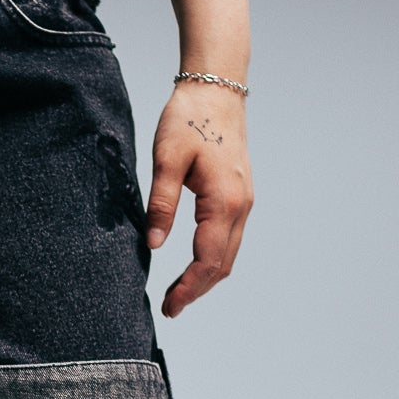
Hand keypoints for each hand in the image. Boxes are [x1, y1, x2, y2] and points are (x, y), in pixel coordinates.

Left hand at [145, 82, 253, 317]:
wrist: (216, 89)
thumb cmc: (188, 120)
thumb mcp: (166, 159)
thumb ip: (161, 204)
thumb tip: (155, 245)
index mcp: (223, 201)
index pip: (207, 259)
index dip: (188, 288)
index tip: (170, 307)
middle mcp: (241, 206)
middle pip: (221, 264)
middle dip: (196, 290)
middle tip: (170, 309)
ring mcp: (244, 200)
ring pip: (228, 253)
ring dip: (205, 277)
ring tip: (178, 293)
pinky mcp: (240, 194)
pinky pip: (229, 238)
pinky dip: (213, 259)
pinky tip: (193, 265)